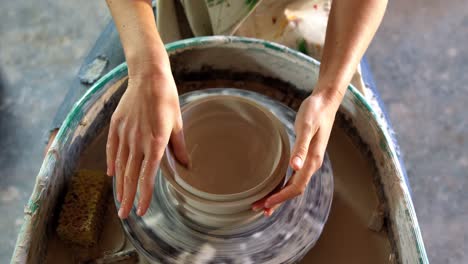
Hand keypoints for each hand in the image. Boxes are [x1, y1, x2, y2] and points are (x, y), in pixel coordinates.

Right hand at [106, 69, 188, 218]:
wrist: (148, 76)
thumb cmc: (167, 99)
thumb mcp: (178, 123)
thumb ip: (178, 147)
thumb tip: (186, 166)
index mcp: (155, 142)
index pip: (147, 176)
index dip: (144, 195)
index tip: (141, 210)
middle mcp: (137, 141)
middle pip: (130, 176)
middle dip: (127, 197)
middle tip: (124, 214)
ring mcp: (124, 134)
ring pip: (120, 166)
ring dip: (119, 185)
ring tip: (119, 200)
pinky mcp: (116, 126)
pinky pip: (112, 149)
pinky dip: (111, 163)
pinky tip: (112, 174)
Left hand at [252, 92, 338, 215]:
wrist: (325, 102)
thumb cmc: (315, 112)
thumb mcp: (306, 127)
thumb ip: (301, 147)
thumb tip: (295, 166)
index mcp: (313, 161)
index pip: (296, 187)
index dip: (280, 197)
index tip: (265, 204)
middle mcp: (312, 164)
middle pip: (294, 190)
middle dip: (276, 201)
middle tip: (257, 208)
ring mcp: (309, 161)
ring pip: (294, 185)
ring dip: (279, 195)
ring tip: (263, 202)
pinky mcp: (306, 156)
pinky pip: (294, 176)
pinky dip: (283, 184)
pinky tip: (274, 186)